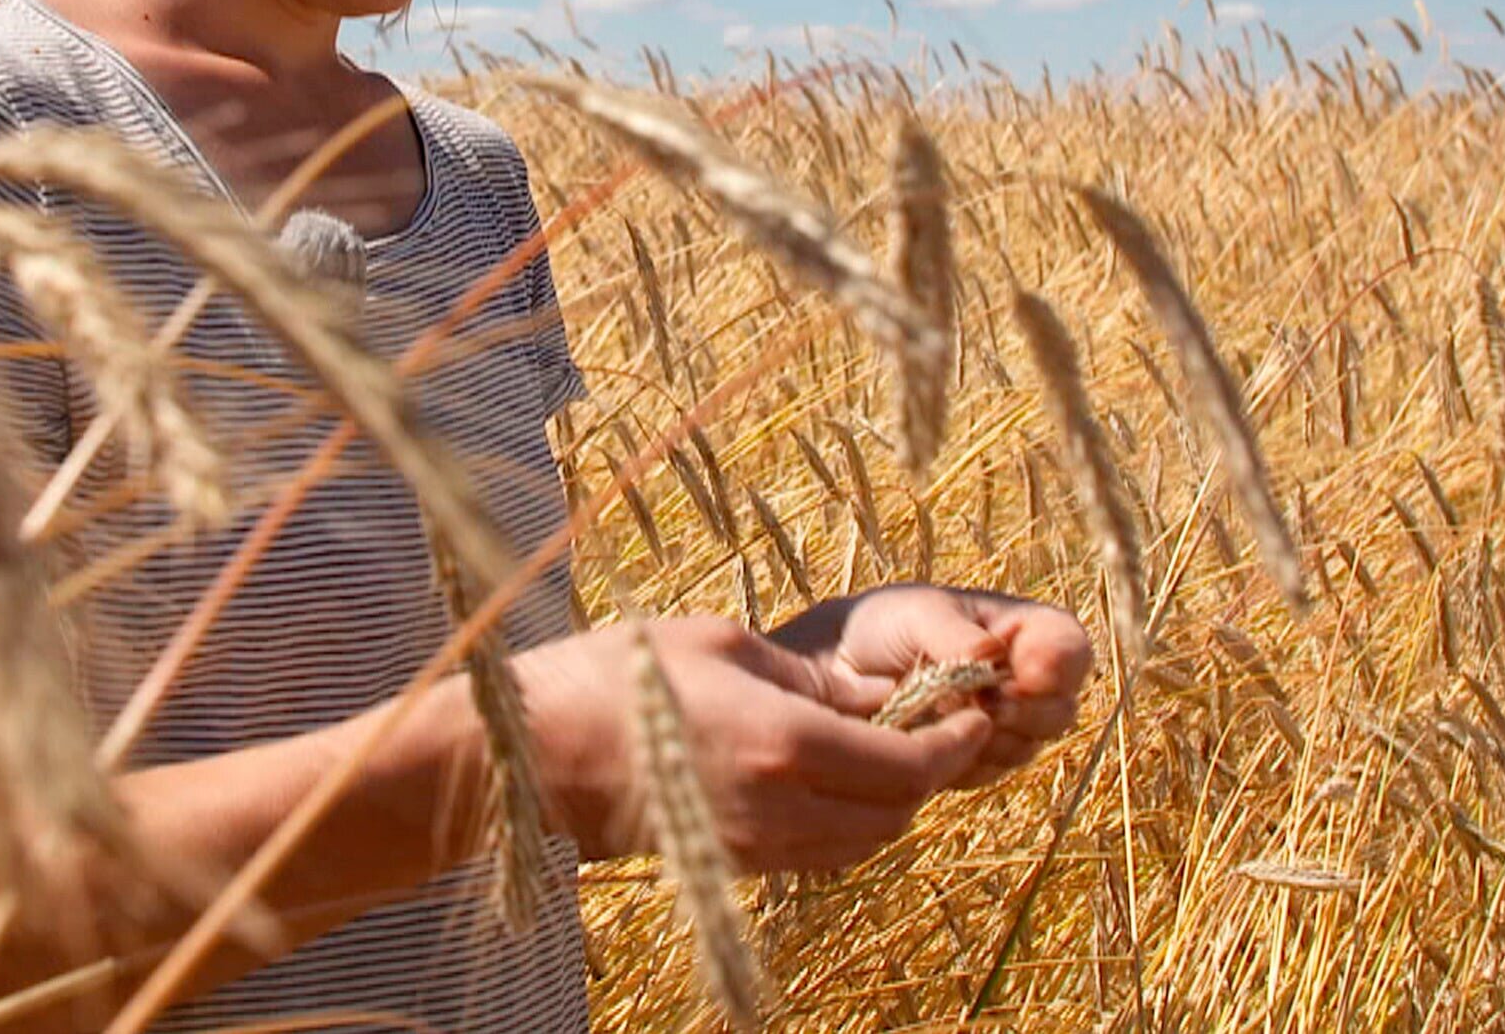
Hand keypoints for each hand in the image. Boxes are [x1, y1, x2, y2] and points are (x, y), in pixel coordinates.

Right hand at [512, 615, 993, 872]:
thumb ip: (810, 674)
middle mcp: (781, 807)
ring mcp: (755, 844)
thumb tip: (877, 692)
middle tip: (937, 726)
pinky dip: (846, 821)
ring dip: (889, 802)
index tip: (973, 712)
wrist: (531, 752)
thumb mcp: (721, 643)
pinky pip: (819, 851)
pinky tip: (832, 776)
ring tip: (887, 748)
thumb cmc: (616, 674)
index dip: (954, 743)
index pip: (908, 765)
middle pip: (896, 814)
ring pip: (862, 841)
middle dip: (929, 774)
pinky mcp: (731, 861)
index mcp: (785, 742)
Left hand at [764, 584, 1092, 787]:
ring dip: (989, 736)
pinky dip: (960, 759)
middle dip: (1025, 710)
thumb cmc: (876, 627)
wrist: (826, 674)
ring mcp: (1000, 726)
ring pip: (1026, 747)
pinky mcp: (970, 762)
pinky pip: (985, 772)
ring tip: (941, 711)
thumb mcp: (914, 613)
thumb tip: (993, 660)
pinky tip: (928, 738)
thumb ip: (956, 635)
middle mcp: (1020, 681)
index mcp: (1019, 631)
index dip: (1060, 663)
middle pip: (1060, 709)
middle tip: (984, 702)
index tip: (1028, 672)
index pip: (1069, 647)